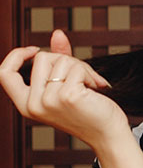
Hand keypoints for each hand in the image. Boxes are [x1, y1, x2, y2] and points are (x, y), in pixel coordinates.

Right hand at [0, 30, 127, 152]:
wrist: (108, 134)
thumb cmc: (88, 111)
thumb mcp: (65, 85)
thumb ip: (59, 60)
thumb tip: (57, 34)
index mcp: (26, 105)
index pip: (3, 74)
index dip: (16, 56)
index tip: (34, 50)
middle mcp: (33, 105)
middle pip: (42, 58)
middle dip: (66, 61)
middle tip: (82, 78)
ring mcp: (49, 101)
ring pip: (61, 60)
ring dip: (82, 68)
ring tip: (90, 86)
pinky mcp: (67, 96)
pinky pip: (76, 67)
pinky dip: (90, 74)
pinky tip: (95, 89)